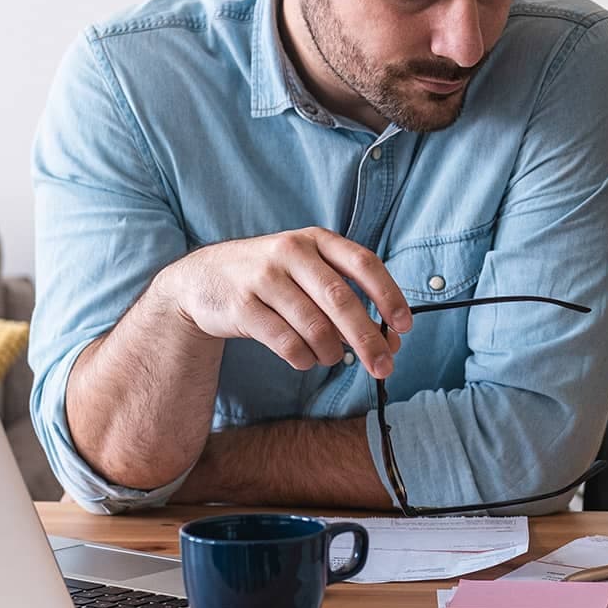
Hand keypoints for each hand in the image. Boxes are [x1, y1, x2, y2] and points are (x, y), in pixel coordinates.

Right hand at [154, 227, 413, 376]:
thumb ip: (347, 299)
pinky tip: (305, 359)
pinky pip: (285, 342)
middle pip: (341, 300)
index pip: (363, 263)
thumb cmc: (270, 279)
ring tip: (333, 358)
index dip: (389, 295)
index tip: (405, 326)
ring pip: (314, 325)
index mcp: (315, 239)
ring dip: (332, 352)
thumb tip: (390, 341)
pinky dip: (303, 358)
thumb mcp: (307, 271)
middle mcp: (290, 252)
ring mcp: (263, 277)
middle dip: (368, 338)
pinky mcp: (241, 306)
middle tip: (384, 367)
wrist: (201, 278)